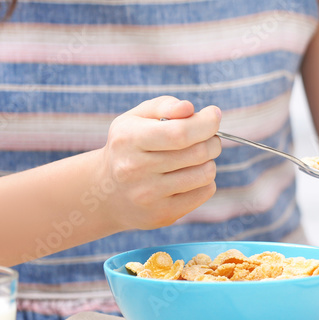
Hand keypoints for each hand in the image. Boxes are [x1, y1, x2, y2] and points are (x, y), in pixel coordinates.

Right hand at [96, 96, 221, 230]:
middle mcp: (135, 170)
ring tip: (195, 157)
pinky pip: (205, 192)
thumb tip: (189, 108)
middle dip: (211, 140)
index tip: (213, 115)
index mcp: (128, 140)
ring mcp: (148, 196)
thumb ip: (165, 105)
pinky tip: (189, 176)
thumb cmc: (130, 145)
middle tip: (206, 138)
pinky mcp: (162, 214)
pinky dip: (205, 180)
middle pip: (198, 153)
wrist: (106, 192)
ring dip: (209, 161)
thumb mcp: (137, 117)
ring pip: (206, 173)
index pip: (180, 133)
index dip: (206, 123)